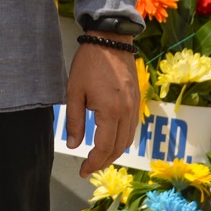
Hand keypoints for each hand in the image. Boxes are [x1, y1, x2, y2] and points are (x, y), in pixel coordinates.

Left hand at [65, 36, 139, 177]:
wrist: (111, 39)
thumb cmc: (88, 63)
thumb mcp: (74, 91)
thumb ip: (74, 121)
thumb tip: (73, 145)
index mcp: (110, 111)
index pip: (103, 147)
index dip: (93, 163)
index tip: (82, 170)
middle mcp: (127, 112)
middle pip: (118, 148)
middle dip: (103, 161)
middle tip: (88, 167)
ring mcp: (135, 106)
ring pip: (128, 140)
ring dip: (114, 153)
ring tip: (98, 158)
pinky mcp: (137, 100)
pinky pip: (132, 128)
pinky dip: (122, 139)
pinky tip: (111, 140)